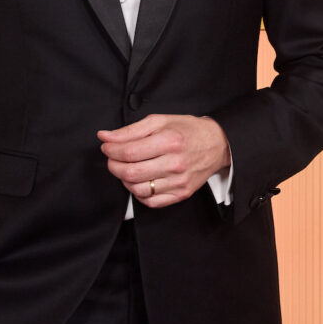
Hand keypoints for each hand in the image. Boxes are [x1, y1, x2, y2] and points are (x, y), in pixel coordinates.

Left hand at [97, 114, 230, 207]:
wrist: (217, 144)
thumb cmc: (188, 130)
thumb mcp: (160, 121)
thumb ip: (130, 130)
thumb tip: (105, 136)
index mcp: (169, 141)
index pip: (129, 152)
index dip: (111, 150)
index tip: (107, 146)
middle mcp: (175, 163)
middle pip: (131, 172)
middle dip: (113, 166)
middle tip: (112, 158)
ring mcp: (179, 181)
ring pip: (138, 189)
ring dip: (124, 180)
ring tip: (126, 169)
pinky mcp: (182, 194)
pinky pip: (152, 201)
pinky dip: (139, 193)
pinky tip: (140, 181)